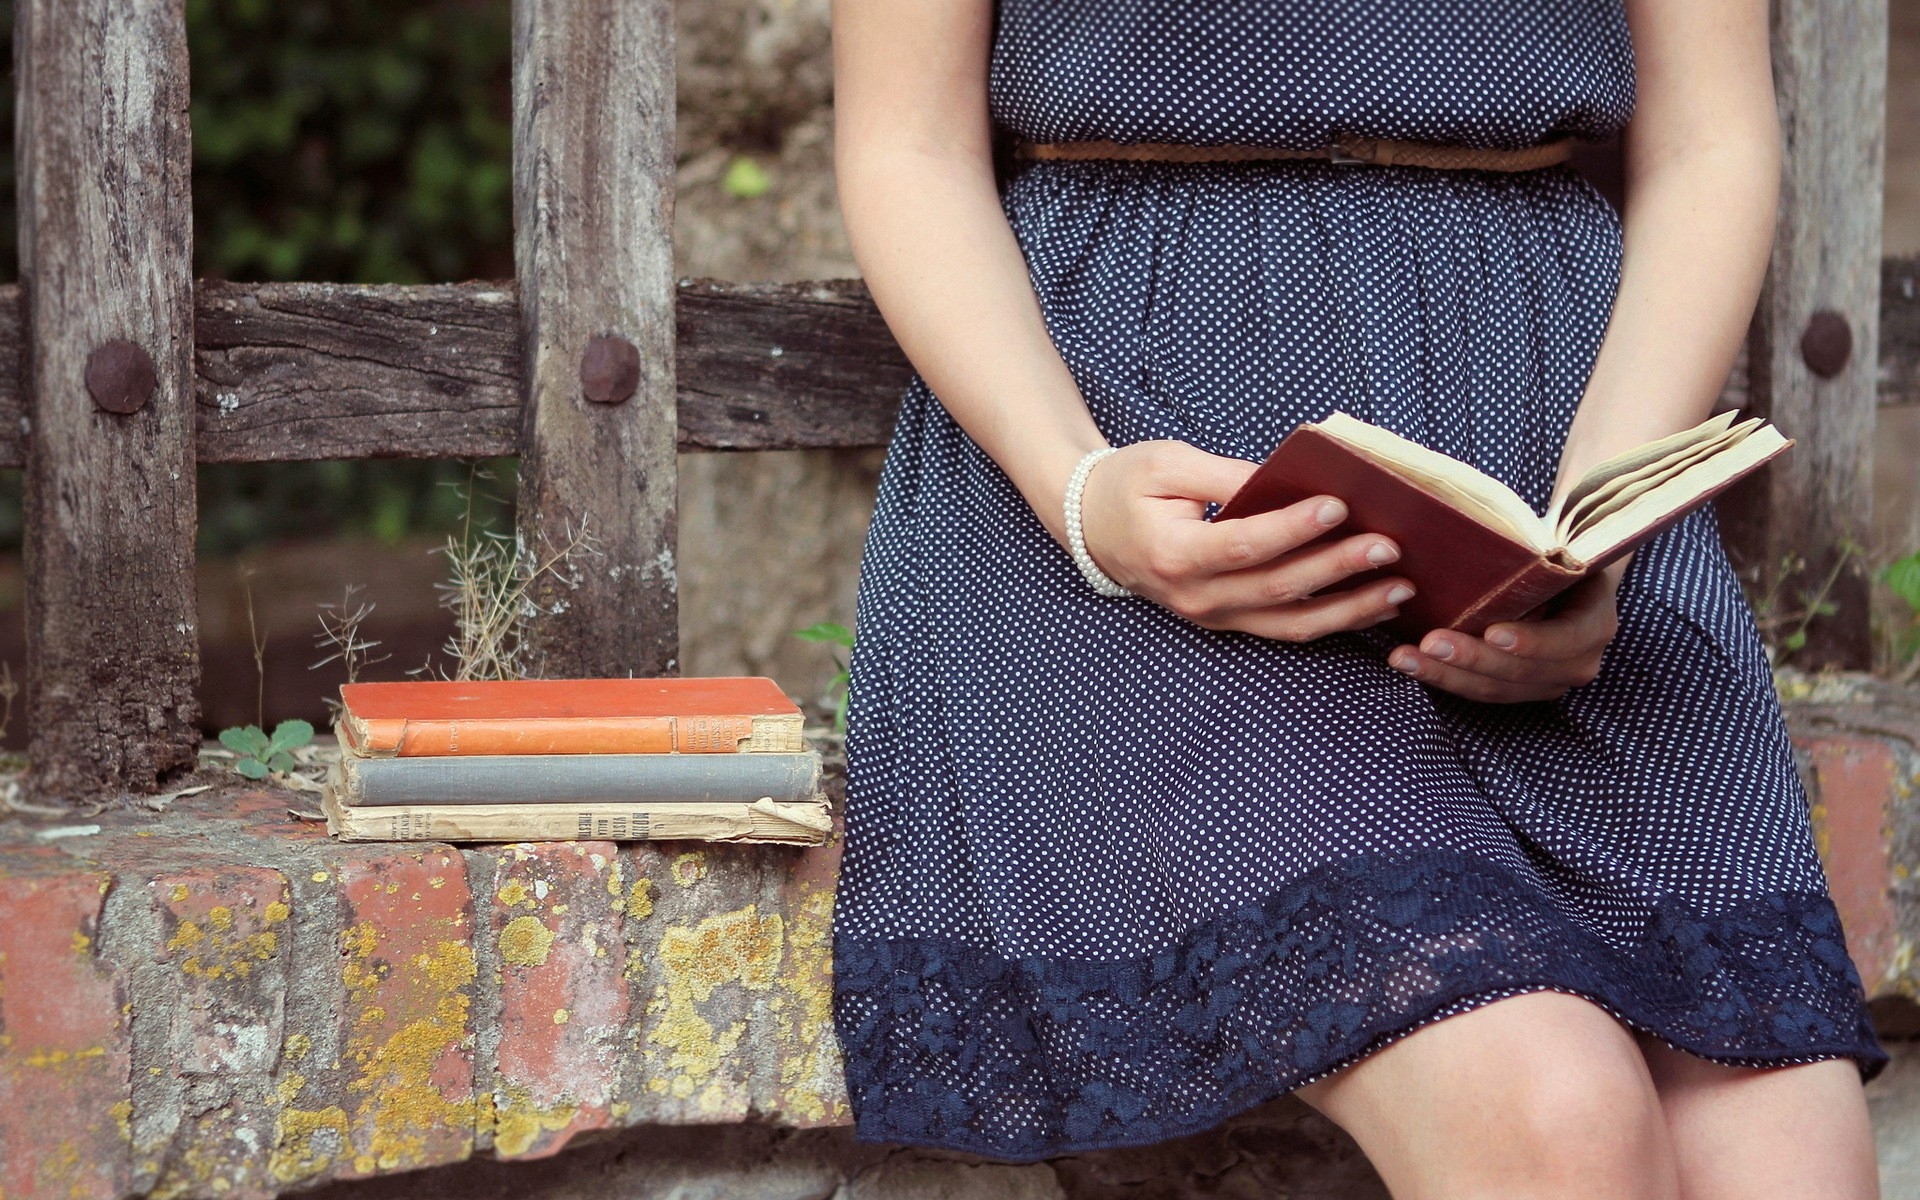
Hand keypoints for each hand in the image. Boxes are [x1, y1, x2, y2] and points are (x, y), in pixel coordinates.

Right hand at [1076, 440, 1414, 640]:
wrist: (1091, 526)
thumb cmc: (1127, 485)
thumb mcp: (1167, 464)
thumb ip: (1226, 476)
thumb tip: (1290, 478)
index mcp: (1173, 553)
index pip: (1243, 545)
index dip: (1293, 528)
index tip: (1339, 503)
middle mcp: (1194, 597)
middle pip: (1277, 589)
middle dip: (1338, 568)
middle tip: (1389, 545)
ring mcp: (1211, 617)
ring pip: (1290, 623)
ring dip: (1349, 609)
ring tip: (1400, 588)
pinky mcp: (1227, 622)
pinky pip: (1285, 628)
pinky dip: (1333, 619)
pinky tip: (1374, 605)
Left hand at [1386, 563, 1624, 702]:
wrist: (1563, 575)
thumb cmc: (1556, 554)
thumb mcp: (1560, 549)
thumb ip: (1542, 556)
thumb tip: (1504, 539)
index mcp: (1595, 622)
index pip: (1568, 638)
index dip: (1533, 641)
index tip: (1493, 632)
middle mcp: (1579, 661)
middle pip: (1523, 672)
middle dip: (1473, 659)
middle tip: (1430, 642)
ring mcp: (1549, 681)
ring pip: (1496, 689)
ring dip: (1447, 675)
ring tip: (1404, 658)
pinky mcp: (1520, 689)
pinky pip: (1480, 690)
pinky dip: (1444, 678)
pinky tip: (1411, 664)